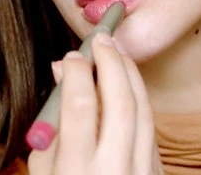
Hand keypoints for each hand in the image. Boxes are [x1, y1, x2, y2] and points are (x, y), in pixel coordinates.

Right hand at [28, 32, 163, 174]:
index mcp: (77, 173)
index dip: (76, 73)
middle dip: (111, 63)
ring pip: (144, 109)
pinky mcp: (156, 171)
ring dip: (131, 73)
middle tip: (102, 39)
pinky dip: (139, 95)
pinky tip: (129, 81)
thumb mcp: (44, 171)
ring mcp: (141, 172)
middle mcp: (115, 171)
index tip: (70, 56)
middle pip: (121, 102)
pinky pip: (151, 124)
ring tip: (117, 51)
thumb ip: (53, 123)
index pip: (80, 107)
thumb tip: (62, 72)